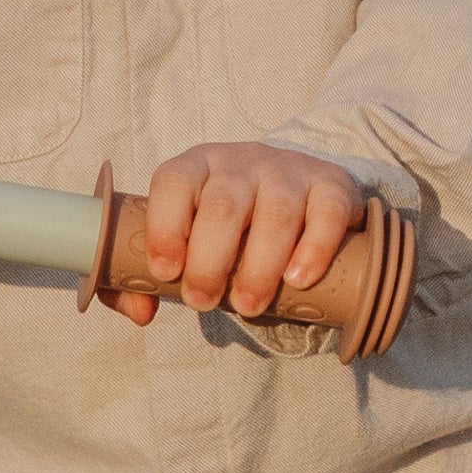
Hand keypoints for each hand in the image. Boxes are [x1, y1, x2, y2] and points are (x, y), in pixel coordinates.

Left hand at [119, 138, 369, 326]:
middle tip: (204, 302)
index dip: (165, 228)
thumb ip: (149, 279)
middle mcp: (240, 162)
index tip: (166, 273)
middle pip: (223, 206)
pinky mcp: (331, 187)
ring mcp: (288, 171)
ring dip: (258, 269)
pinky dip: (312, 251)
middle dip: (209, 263)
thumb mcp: (187, 242)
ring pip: (275, 214)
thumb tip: (140, 310)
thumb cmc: (227, 230)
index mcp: (195, 167)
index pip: (173, 182)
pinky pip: (326, 214)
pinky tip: (297, 280)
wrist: (297, 197)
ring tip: (248, 306)